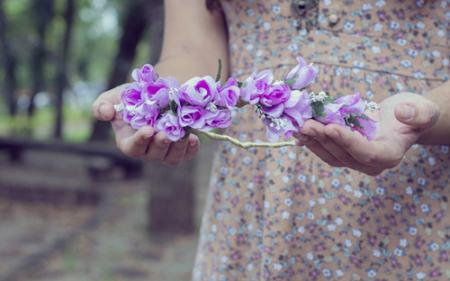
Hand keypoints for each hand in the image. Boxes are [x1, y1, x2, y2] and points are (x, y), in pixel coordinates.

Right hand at [92, 84, 199, 164]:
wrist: (159, 92)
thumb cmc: (133, 97)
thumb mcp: (115, 97)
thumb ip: (103, 105)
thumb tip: (105, 113)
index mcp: (128, 141)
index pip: (132, 148)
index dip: (140, 141)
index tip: (148, 130)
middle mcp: (147, 149)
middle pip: (154, 154)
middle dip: (160, 144)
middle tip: (166, 133)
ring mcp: (166, 150)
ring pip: (171, 158)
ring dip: (178, 148)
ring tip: (184, 134)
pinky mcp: (182, 148)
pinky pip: (187, 154)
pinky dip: (191, 149)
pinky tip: (194, 138)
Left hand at [295, 93, 439, 175]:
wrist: (402, 119)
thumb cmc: (414, 113)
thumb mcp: (424, 110)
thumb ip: (418, 113)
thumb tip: (401, 113)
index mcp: (390, 154)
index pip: (366, 152)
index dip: (347, 141)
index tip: (330, 127)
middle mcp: (371, 164)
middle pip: (343, 154)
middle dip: (323, 139)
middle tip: (305, 124)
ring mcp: (355, 161)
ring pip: (330, 155)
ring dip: (312, 141)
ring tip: (298, 127)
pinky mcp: (343, 154)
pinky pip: (325, 151)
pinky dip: (311, 142)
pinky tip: (298, 133)